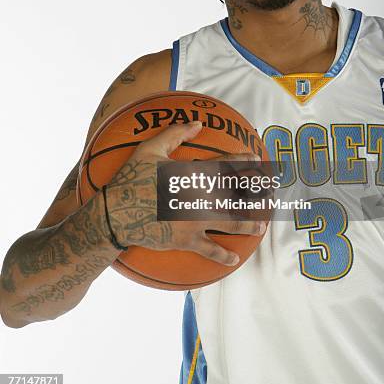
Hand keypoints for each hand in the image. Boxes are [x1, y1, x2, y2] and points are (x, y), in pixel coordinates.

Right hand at [104, 121, 267, 265]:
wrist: (115, 213)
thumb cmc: (131, 177)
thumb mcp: (149, 149)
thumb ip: (175, 134)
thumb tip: (198, 124)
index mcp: (194, 173)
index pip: (226, 164)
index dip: (244, 160)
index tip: (257, 159)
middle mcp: (201, 196)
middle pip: (237, 194)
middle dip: (256, 192)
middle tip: (269, 192)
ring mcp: (196, 220)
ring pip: (231, 223)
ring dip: (249, 224)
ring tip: (261, 226)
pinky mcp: (186, 240)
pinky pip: (209, 250)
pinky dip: (223, 255)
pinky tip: (234, 259)